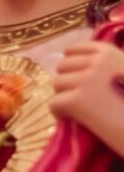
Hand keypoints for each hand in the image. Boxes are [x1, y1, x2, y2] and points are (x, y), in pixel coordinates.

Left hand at [51, 41, 123, 155]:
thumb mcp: (122, 72)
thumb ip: (105, 65)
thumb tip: (72, 62)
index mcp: (108, 52)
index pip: (71, 50)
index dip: (71, 67)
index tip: (78, 80)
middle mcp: (96, 61)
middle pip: (62, 67)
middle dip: (67, 82)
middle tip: (81, 99)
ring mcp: (86, 79)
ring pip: (56, 84)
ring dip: (64, 97)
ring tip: (79, 110)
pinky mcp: (78, 100)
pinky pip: (54, 104)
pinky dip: (60, 114)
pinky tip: (73, 120)